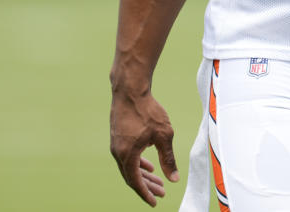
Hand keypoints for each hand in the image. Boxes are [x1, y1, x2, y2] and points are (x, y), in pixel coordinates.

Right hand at [110, 91, 179, 205]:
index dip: (146, 193)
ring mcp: (116, 144)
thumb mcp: (164, 136)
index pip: (135, 182)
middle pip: (132, 176)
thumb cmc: (148, 111)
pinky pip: (127, 156)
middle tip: (161, 193)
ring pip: (129, 166)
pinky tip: (149, 164)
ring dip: (143, 174)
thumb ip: (168, 158)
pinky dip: (138, 163)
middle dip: (147, 186)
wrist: (130, 90)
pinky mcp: (118, 136)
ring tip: (157, 180)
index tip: (154, 202)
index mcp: (127, 155)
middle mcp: (117, 152)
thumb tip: (173, 178)